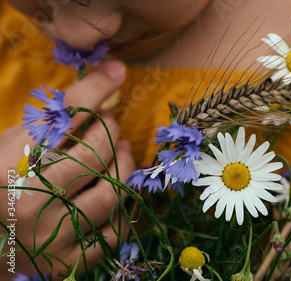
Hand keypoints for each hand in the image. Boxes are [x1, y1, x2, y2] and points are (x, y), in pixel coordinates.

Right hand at [0, 61, 133, 278]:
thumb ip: (51, 123)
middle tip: (112, 122)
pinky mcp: (71, 263)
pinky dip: (126, 207)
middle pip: (93, 154)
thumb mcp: (13, 148)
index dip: (94, 92)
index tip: (117, 72)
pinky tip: (118, 189)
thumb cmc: (5, 186)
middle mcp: (28, 202)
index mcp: (7, 168)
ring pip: (111, 192)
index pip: (61, 120)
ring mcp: (51, 236)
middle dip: (111, 130)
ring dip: (126, 165)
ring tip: (124, 150)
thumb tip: (106, 81)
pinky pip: (117, 230)